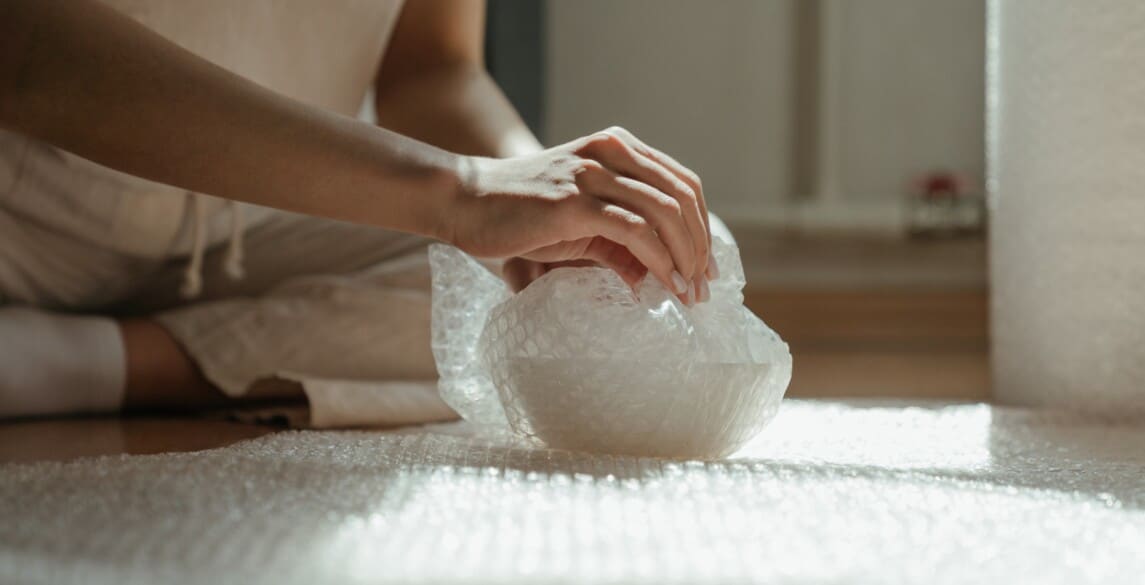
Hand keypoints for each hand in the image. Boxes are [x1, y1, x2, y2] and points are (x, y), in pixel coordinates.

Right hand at [447, 127, 713, 303]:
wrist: (464, 202)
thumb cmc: (518, 214)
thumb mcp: (579, 221)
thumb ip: (618, 241)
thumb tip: (654, 277)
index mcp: (617, 147)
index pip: (682, 183)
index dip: (701, 227)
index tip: (705, 267)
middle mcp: (610, 151)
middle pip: (682, 197)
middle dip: (700, 247)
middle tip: (704, 288)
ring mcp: (592, 173)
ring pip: (665, 212)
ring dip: (686, 258)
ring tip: (690, 294)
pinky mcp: (575, 201)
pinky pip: (635, 231)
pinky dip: (660, 262)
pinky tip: (665, 285)